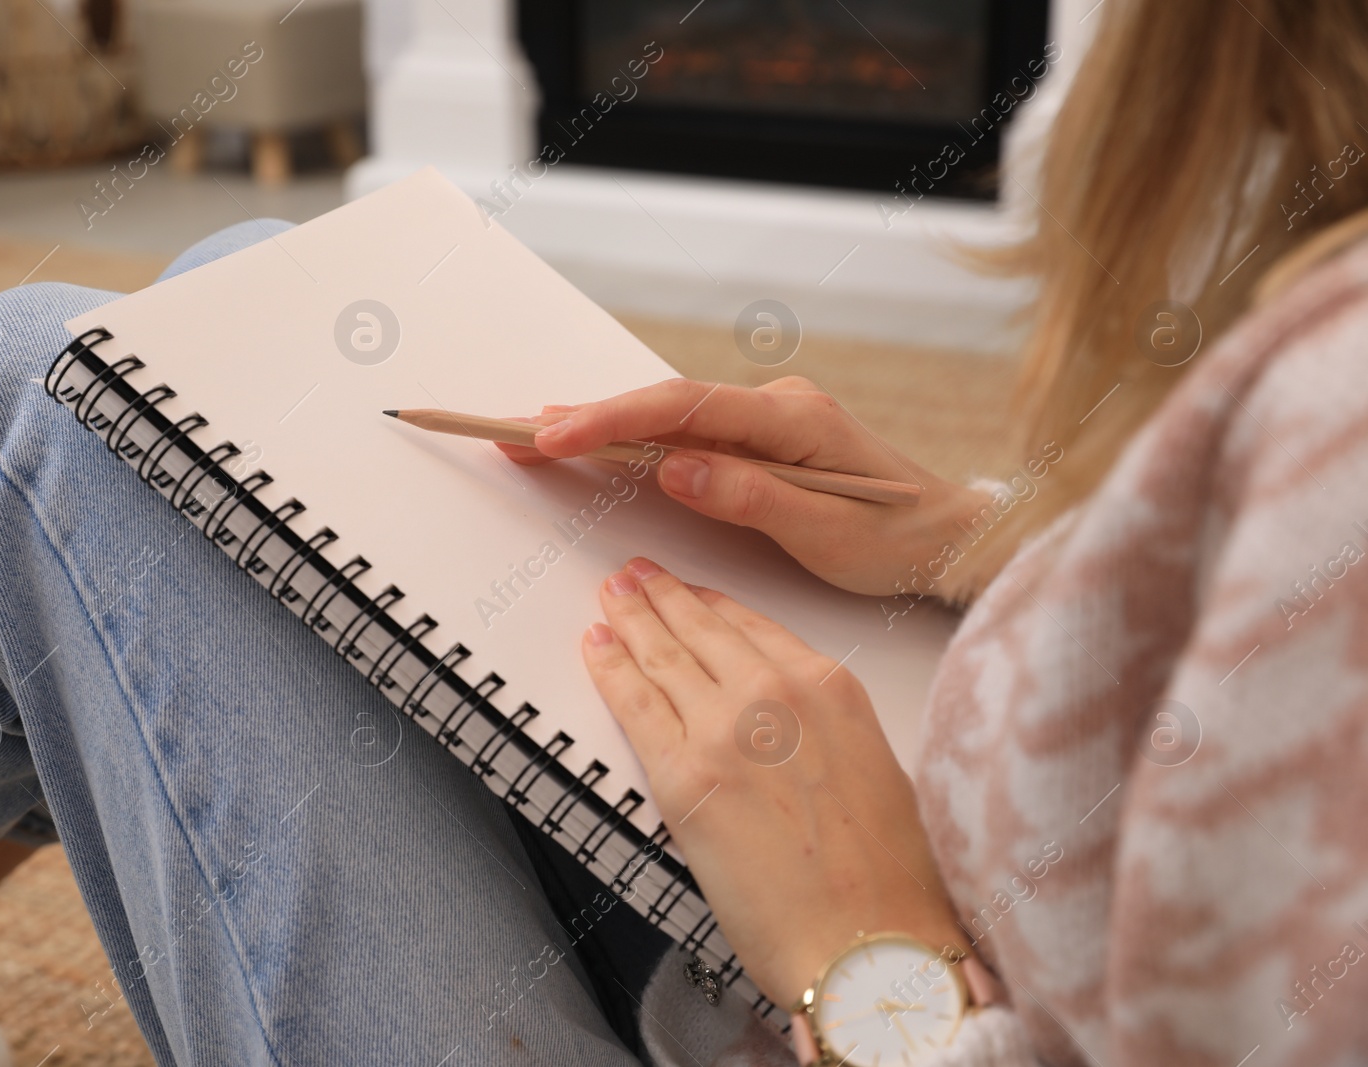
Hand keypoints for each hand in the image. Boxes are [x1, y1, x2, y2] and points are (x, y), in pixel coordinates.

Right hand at [501, 378, 989, 596]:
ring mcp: (765, 422)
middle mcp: (774, 406)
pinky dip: (636, 442)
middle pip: (663, 406)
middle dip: (587, 418)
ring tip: (535, 435)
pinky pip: (686, 436)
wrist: (949, 538)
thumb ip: (749, 495)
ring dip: (604, 427)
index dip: (611, 421)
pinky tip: (599, 445)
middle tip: (514, 430)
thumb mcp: (826, 530)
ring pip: (669, 419)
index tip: (554, 436)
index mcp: (790, 418)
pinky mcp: (760, 444)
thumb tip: (672, 469)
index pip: (681, 410)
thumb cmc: (898, 538)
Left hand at [581, 557, 967, 1009]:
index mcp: (830, 686)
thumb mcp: (872, 766)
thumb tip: (783, 725)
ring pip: (662, 656)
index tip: (686, 590)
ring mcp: (724, 730)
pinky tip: (594, 647)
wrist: (873, 942)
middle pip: (700, 629)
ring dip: (628, 619)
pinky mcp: (683, 776)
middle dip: (659, 596)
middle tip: (632, 575)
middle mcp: (775, 693)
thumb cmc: (887, 877)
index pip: (751, 624)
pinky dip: (609, 669)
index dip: (708, 603)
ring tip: (609, 596)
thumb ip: (822, 727)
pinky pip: (634, 705)